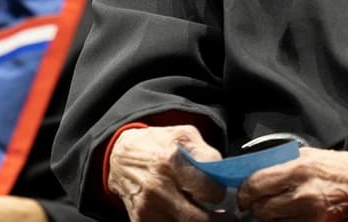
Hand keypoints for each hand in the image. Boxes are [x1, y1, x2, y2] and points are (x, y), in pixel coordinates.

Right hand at [107, 123, 225, 220]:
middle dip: (218, 220)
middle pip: (197, 219)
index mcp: (170, 162)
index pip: (208, 189)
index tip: (221, 192)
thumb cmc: (156, 144)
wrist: (120, 159)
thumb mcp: (183, 135)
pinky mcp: (140, 221)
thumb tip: (222, 173)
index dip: (219, 193)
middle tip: (227, 217)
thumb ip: (205, 152)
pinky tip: (187, 216)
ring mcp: (147, 208)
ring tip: (208, 217)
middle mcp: (157, 188)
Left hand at [237, 147, 347, 221]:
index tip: (243, 193)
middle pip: (261, 207)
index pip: (256, 184)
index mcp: (298, 169)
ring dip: (269, 217)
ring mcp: (310, 214)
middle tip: (256, 203)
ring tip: (276, 208)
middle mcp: (302, 193)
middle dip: (255, 206)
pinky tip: (288, 216)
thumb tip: (254, 171)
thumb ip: (281, 163)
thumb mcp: (309, 155)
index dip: (244, 191)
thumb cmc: (337, 167)